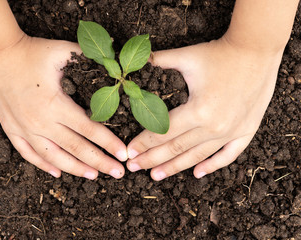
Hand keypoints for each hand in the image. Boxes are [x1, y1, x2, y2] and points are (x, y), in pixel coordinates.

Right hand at [0, 35, 127, 178]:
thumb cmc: (31, 52)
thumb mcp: (62, 51)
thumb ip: (87, 59)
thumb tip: (111, 65)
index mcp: (56, 104)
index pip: (89, 130)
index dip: (109, 143)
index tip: (123, 155)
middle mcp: (41, 122)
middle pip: (76, 148)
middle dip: (100, 162)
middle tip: (117, 173)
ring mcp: (24, 128)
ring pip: (54, 157)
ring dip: (75, 168)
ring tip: (93, 176)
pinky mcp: (11, 129)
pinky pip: (28, 153)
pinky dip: (44, 165)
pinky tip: (57, 172)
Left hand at [126, 37, 282, 179]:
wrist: (257, 50)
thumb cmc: (221, 53)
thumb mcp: (187, 56)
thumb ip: (161, 60)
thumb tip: (141, 58)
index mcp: (197, 110)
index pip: (163, 132)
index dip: (144, 143)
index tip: (129, 153)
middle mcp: (214, 127)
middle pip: (176, 148)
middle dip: (152, 159)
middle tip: (134, 167)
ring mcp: (231, 132)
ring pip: (197, 156)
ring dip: (175, 167)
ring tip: (156, 176)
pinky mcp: (246, 131)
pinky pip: (228, 155)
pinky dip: (212, 166)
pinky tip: (197, 174)